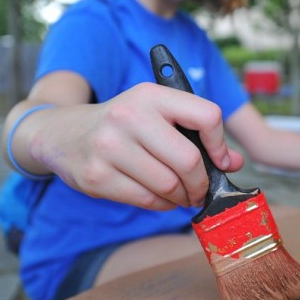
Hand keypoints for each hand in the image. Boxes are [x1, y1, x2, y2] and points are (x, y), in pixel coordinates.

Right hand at [38, 83, 243, 209]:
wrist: (63, 134)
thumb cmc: (123, 124)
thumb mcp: (156, 114)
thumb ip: (197, 133)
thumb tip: (236, 163)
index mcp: (151, 94)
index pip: (207, 115)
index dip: (220, 143)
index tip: (220, 160)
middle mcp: (130, 116)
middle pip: (189, 160)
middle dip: (201, 182)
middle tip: (200, 189)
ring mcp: (110, 147)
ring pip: (168, 185)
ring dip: (181, 197)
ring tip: (180, 195)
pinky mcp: (97, 176)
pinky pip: (147, 200)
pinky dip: (162, 205)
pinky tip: (160, 198)